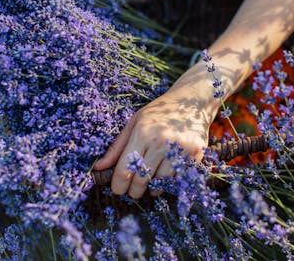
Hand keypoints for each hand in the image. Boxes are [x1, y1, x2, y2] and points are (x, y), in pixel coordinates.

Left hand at [94, 90, 214, 198]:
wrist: (192, 102)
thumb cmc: (159, 113)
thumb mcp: (134, 123)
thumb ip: (117, 147)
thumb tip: (98, 167)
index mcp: (142, 133)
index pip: (125, 169)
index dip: (118, 185)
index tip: (117, 190)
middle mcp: (161, 142)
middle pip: (142, 180)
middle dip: (134, 191)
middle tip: (133, 191)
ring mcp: (180, 149)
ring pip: (160, 183)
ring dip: (153, 188)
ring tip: (150, 181)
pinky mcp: (195, 155)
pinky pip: (178, 180)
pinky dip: (170, 184)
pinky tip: (165, 176)